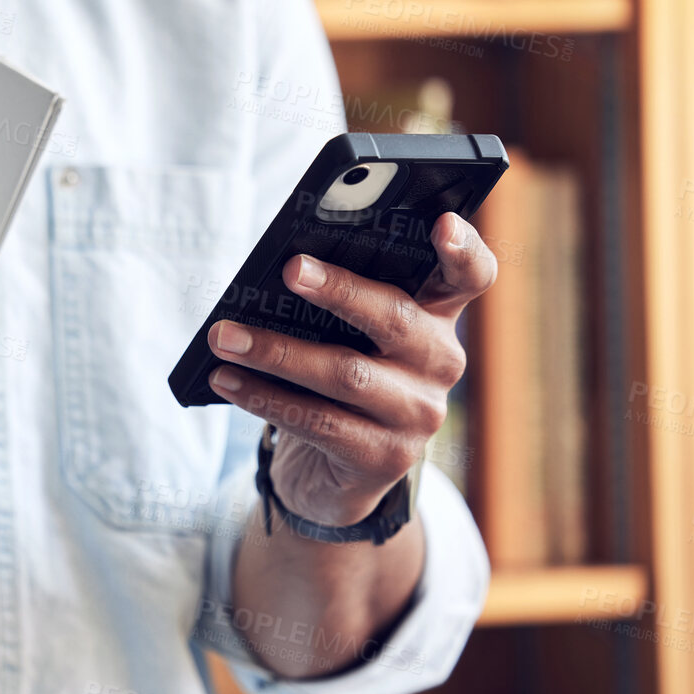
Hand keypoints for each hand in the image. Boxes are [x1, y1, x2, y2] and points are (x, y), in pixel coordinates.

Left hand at [205, 212, 496, 526]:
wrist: (333, 471)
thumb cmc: (334, 374)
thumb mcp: (342, 332)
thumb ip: (332, 299)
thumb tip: (277, 272)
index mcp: (435, 315)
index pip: (469, 275)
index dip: (462, 249)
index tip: (442, 222)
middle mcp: (439, 362)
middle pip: (397, 318)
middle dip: (340, 290)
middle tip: (290, 269)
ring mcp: (418, 414)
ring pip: (348, 374)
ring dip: (277, 352)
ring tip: (224, 337)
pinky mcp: (385, 458)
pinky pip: (319, 422)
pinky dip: (264, 397)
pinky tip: (226, 380)